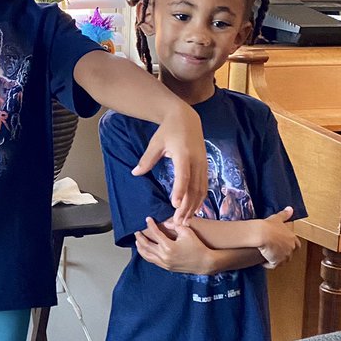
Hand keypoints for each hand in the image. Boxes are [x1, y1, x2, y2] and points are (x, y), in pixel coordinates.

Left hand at [132, 104, 207, 224]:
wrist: (187, 118)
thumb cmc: (169, 130)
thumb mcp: (155, 143)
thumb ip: (146, 160)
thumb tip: (135, 173)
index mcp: (184, 154)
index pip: (183, 175)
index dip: (180, 191)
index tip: (175, 204)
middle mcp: (196, 161)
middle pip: (194, 187)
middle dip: (187, 206)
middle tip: (178, 222)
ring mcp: (203, 164)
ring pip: (201, 189)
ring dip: (194, 206)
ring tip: (185, 221)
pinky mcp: (205, 167)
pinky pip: (204, 186)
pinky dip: (200, 200)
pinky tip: (193, 210)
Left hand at [135, 216, 215, 274]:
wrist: (204, 263)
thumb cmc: (197, 246)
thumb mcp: (187, 233)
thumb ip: (175, 226)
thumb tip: (164, 223)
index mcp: (169, 246)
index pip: (155, 234)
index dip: (150, 225)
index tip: (147, 219)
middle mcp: (164, 256)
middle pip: (147, 245)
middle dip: (140, 238)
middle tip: (136, 232)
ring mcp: (164, 263)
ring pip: (147, 255)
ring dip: (140, 248)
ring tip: (137, 241)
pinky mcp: (166, 267)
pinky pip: (152, 261)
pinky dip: (146, 255)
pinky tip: (144, 250)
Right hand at [258, 207, 298, 268]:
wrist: (261, 234)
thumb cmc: (269, 226)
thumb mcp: (277, 218)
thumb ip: (285, 215)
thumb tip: (290, 209)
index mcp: (292, 239)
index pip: (296, 245)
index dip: (291, 245)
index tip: (285, 244)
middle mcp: (290, 249)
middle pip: (289, 254)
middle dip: (283, 253)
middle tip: (275, 250)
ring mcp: (283, 256)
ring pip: (282, 261)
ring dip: (276, 259)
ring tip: (269, 256)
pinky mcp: (275, 262)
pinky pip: (273, 265)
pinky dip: (269, 264)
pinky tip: (264, 261)